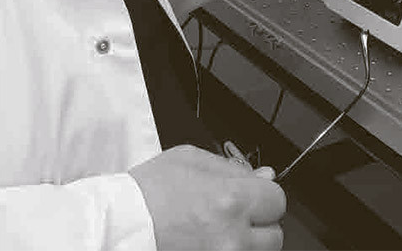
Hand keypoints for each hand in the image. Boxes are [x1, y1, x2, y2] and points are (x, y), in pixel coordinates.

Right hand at [129, 145, 285, 249]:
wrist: (123, 221)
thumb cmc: (150, 189)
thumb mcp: (191, 159)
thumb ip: (234, 168)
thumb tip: (266, 177)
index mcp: (230, 200)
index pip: (278, 201)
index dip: (264, 195)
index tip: (251, 195)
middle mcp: (232, 236)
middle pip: (274, 234)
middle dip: (258, 221)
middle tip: (233, 213)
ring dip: (247, 240)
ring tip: (219, 227)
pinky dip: (231, 249)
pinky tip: (210, 239)